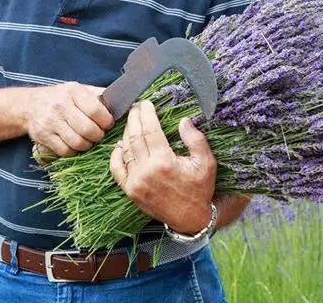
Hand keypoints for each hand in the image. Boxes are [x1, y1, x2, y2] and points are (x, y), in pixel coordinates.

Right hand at [24, 82, 113, 157]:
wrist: (29, 105)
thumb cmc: (61, 98)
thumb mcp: (78, 90)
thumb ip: (98, 96)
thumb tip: (123, 103)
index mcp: (72, 91)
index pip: (95, 110)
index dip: (106, 121)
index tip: (108, 125)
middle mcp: (60, 105)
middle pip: (88, 129)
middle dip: (98, 136)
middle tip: (99, 135)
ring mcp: (50, 121)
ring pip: (77, 142)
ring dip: (87, 145)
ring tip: (88, 140)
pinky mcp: (43, 136)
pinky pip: (65, 150)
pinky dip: (74, 151)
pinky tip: (75, 145)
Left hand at [109, 101, 215, 233]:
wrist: (190, 218)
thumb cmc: (199, 189)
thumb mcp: (206, 163)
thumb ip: (196, 140)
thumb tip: (183, 120)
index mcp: (164, 162)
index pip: (150, 130)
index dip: (147, 114)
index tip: (146, 103)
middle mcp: (147, 171)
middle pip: (135, 136)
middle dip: (134, 118)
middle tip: (136, 107)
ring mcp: (136, 182)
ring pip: (125, 150)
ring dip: (126, 132)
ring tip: (131, 121)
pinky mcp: (130, 191)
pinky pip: (116, 169)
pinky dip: (115, 155)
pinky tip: (119, 144)